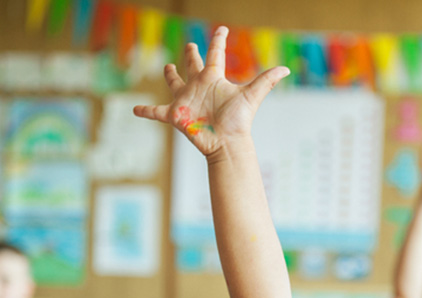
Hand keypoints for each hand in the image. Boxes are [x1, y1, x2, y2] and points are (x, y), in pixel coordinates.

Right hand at [133, 26, 288, 157]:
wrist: (226, 143)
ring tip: (167, 68)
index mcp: (214, 79)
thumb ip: (266, 81)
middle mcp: (199, 87)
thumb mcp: (251, 96)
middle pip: (193, 66)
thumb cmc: (238, 121)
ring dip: (170, 76)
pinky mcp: (176, 116)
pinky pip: (157, 113)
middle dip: (191, 56)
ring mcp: (186, 101)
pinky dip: (146, 111)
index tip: (222, 30)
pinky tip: (135, 109)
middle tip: (190, 46)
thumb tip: (286, 69)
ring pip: (175, 84)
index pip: (215, 54)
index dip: (218, 41)